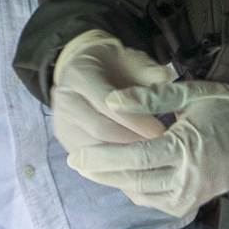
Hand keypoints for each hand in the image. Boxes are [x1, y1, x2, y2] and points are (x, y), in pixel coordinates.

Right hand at [47, 29, 174, 158]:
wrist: (85, 71)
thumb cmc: (115, 66)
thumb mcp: (132, 60)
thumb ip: (148, 70)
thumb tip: (166, 76)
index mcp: (80, 75)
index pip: (106, 103)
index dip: (135, 120)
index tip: (160, 131)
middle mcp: (65, 100)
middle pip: (99, 129)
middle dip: (132, 142)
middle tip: (160, 150)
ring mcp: (62, 123)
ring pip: (93, 151)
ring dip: (124, 160)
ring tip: (151, 161)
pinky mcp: (66, 141)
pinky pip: (89, 162)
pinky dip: (113, 169)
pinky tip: (136, 169)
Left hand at [64, 78, 228, 219]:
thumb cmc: (227, 107)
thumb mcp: (189, 93)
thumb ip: (148, 98)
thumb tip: (111, 101)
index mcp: (187, 149)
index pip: (134, 158)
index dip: (101, 158)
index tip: (76, 155)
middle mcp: (188, 178)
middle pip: (132, 180)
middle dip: (100, 172)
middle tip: (75, 162)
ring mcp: (192, 194)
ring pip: (141, 194)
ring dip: (115, 182)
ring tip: (93, 167)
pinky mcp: (193, 202)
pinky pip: (155, 201)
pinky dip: (136, 189)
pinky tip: (123, 175)